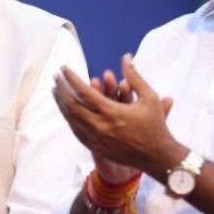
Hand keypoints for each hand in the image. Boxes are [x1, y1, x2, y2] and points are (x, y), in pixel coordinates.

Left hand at [53, 54, 181, 180]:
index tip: (63, 68)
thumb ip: (134, 76)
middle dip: (61, 89)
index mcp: (111, 112)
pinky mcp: (95, 147)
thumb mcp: (149, 97)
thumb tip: (126, 56)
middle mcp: (100, 126)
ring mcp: (96, 139)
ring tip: (55, 91)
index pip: (84, 92)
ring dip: (61, 104)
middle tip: (56, 77)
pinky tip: (66, 110)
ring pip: (71, 119)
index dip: (71, 78)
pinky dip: (69, 118)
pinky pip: (76, 131)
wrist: (157, 156)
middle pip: (72, 105)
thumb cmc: (155, 124)